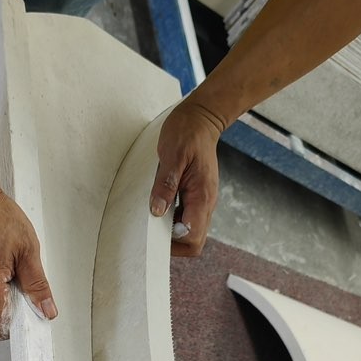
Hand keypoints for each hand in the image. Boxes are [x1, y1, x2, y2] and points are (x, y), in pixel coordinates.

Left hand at [149, 99, 223, 256]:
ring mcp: (203, 201)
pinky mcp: (197, 197)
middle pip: (195, 241)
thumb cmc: (187, 133)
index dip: (174, 241)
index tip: (156, 231)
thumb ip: (165, 185)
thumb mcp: (172, 156)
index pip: (192, 236)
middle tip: (154, 229)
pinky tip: (162, 207)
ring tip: (156, 216)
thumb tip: (157, 211)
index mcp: (202, 196)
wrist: (202, 118)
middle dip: (174, 243)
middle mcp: (206, 203)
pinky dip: (174, 221)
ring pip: (192, 232)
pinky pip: (188, 218)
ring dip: (173, 232)